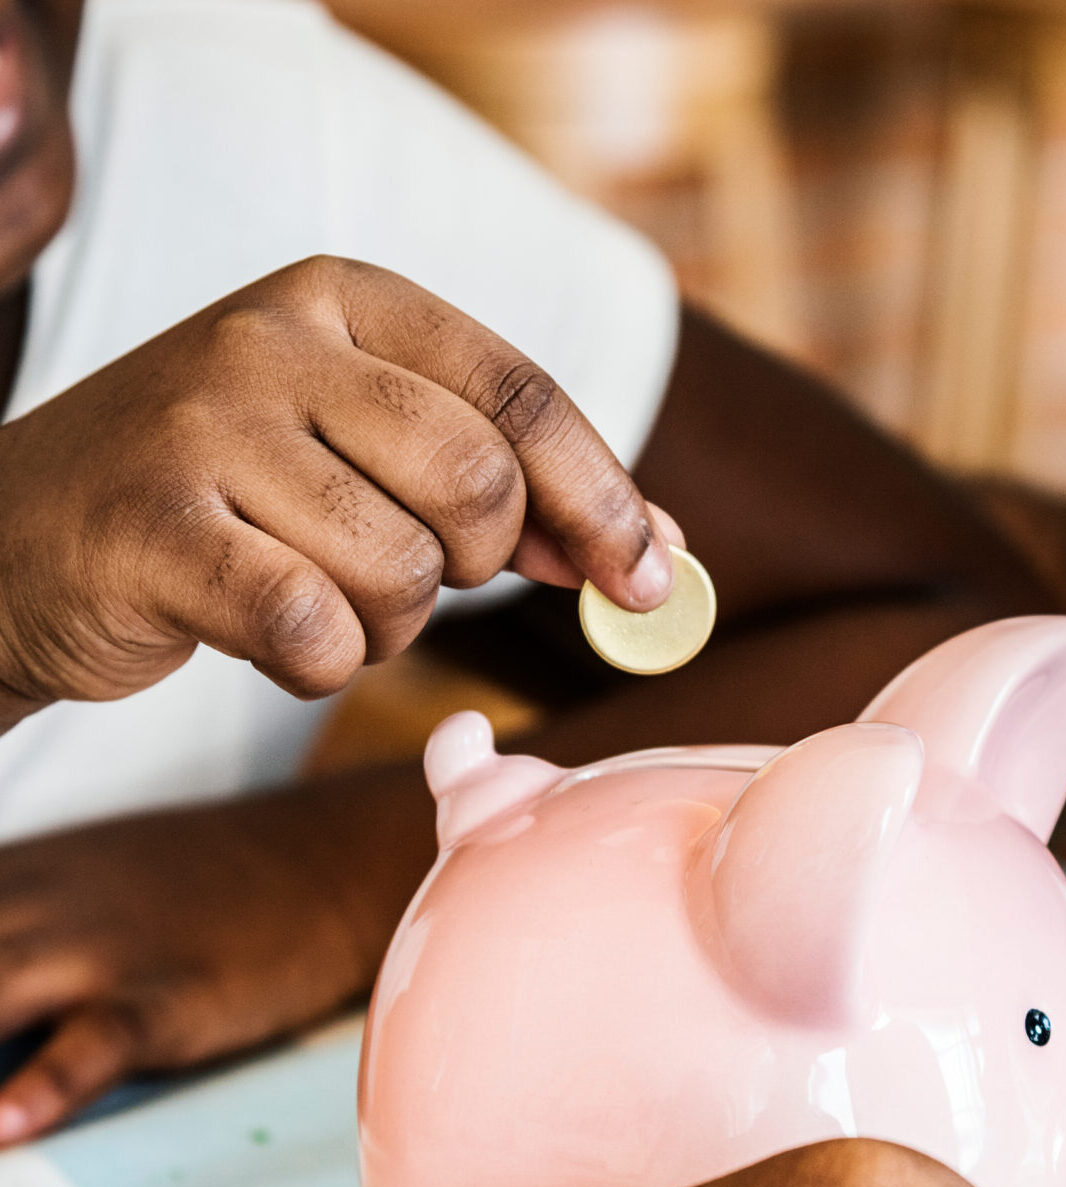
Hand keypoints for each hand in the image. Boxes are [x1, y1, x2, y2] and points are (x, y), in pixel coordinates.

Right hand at [0, 255, 674, 724]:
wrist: (28, 539)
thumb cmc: (235, 503)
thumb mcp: (368, 455)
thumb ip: (507, 488)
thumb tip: (659, 552)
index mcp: (344, 299)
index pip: (522, 396)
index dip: (604, 499)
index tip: (651, 578)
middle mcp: (272, 338)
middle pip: (477, 484)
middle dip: (477, 564)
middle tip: (414, 573)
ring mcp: (202, 425)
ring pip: (402, 572)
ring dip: (386, 626)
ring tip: (314, 594)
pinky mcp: (152, 527)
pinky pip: (314, 631)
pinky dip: (319, 664)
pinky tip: (268, 636)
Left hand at [0, 762, 431, 1142]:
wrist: (331, 860)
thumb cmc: (195, 882)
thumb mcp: (69, 877)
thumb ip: (5, 918)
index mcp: (1, 876)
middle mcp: (25, 908)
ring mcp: (98, 952)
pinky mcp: (170, 995)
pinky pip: (94, 1041)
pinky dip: (44, 1084)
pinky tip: (6, 1128)